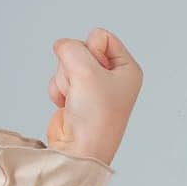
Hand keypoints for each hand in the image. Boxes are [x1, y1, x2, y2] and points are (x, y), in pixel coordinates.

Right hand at [45, 27, 142, 165]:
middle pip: (82, 49)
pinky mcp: (76, 95)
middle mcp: (112, 77)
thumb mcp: (86, 70)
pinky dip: (58, 90)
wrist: (79, 149)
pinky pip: (59, 78)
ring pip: (67, 63)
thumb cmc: (95, 116)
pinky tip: (68, 105)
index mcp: (127, 69)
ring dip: (65, 79)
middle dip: (75, 66)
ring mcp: (93, 87)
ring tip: (76, 98)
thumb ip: (71, 47)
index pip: (101, 36)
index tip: (96, 74)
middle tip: (84, 88)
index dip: (91, 50)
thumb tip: (61, 45)